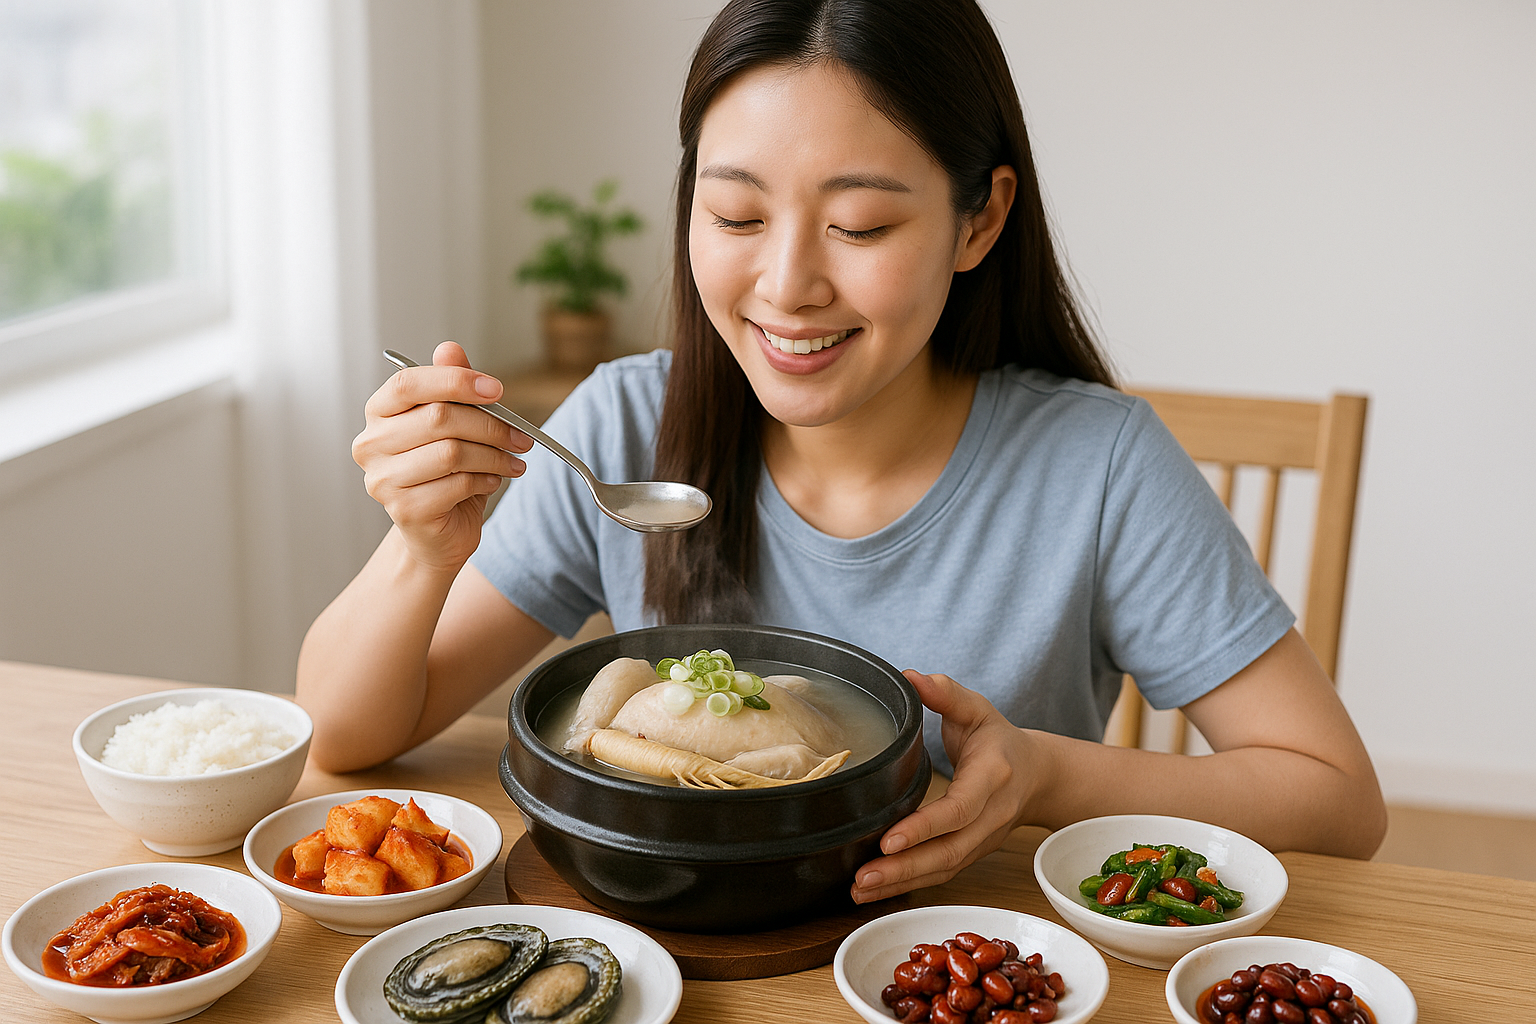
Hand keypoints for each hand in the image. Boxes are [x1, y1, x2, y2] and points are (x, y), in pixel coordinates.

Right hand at [352, 341, 531, 570]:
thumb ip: (451, 387)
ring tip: (514, 461)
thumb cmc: (445, 473)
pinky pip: (457, 484)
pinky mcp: (404, 510)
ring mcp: (382, 480)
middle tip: (521, 436)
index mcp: (379, 413)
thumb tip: (450, 348)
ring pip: (452, 453)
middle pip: (438, 418)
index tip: (497, 390)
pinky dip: (485, 480)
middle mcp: (371, 444)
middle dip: (490, 425)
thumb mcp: (454, 425)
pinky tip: (493, 481)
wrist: (436, 534)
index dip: (455, 381)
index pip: (408, 383)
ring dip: (494, 456)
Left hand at [851, 669, 1035, 902]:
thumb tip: (910, 676)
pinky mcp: (972, 853)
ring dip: (902, 884)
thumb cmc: (999, 740)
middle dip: (905, 868)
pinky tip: (875, 890)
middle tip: (862, 877)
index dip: (924, 828)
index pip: (958, 810)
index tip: (888, 840)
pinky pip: (942, 874)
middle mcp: (990, 816)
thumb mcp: (977, 709)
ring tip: (859, 890)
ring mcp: (983, 840)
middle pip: (948, 851)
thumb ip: (946, 693)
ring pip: (944, 870)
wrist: (1038, 775)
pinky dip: (909, 885)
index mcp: (992, 777)